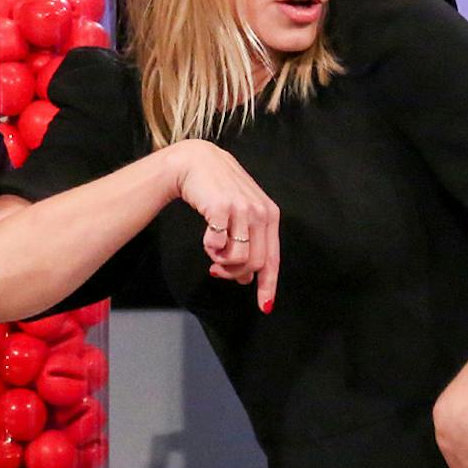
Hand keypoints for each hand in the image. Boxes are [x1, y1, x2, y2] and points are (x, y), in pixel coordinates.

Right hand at [168, 140, 279, 312]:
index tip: (264, 305)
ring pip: (238, 257)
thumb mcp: (240, 213)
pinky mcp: (222, 207)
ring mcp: (242, 209)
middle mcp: (261, 212)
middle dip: (234, 274)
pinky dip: (210, 249)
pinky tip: (206, 241)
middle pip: (255, 263)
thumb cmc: (217, 189)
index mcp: (270, 215)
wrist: (195, 162)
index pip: (273, 259)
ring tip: (211, 251)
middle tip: (217, 272)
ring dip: (221, 262)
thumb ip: (248, 242)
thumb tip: (246, 279)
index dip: (268, 285)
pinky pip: (218, 245)